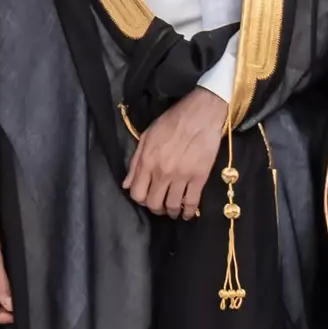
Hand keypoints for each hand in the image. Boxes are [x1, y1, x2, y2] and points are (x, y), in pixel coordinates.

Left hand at [123, 87, 230, 219]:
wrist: (201, 115)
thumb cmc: (172, 122)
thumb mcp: (147, 138)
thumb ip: (135, 163)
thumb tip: (126, 184)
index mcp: (147, 161)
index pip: (136, 193)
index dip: (140, 199)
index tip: (146, 198)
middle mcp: (162, 172)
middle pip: (153, 203)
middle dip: (155, 208)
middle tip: (160, 206)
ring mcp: (181, 176)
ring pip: (172, 206)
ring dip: (172, 212)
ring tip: (173, 211)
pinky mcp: (200, 178)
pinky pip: (192, 202)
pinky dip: (189, 212)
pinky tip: (188, 213)